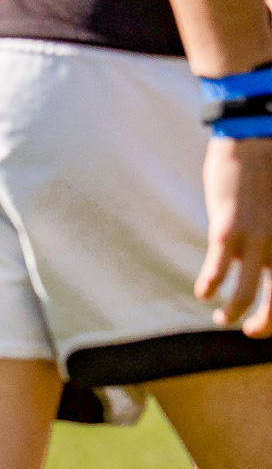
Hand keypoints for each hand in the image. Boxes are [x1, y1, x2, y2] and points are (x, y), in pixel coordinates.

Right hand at [198, 137, 271, 336]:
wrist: (258, 137)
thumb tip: (262, 259)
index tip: (268, 314)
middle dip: (263, 325)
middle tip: (251, 330)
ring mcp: (257, 238)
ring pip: (244, 297)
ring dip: (231, 316)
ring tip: (221, 318)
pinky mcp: (228, 231)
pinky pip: (216, 274)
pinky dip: (208, 288)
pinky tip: (202, 292)